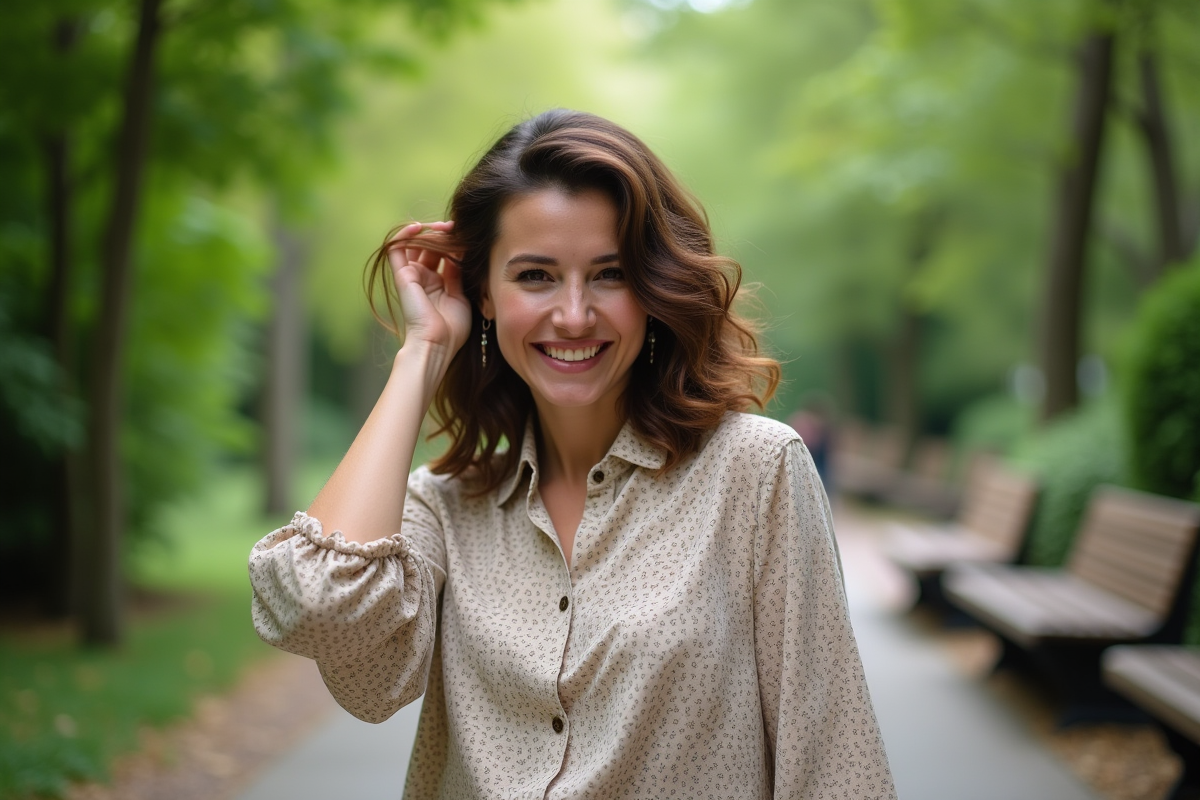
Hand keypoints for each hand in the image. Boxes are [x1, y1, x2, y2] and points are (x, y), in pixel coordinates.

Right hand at [387, 221, 471, 358]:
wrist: (437, 343)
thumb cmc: (452, 328)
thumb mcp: (461, 295)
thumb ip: (458, 273)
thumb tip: (460, 251)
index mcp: (438, 284)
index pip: (445, 256)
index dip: (454, 244)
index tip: (466, 236)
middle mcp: (424, 278)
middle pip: (431, 248)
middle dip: (443, 236)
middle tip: (455, 228)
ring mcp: (412, 276)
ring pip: (417, 245)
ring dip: (429, 233)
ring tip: (443, 227)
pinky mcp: (402, 275)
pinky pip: (397, 249)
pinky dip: (405, 235)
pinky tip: (419, 227)